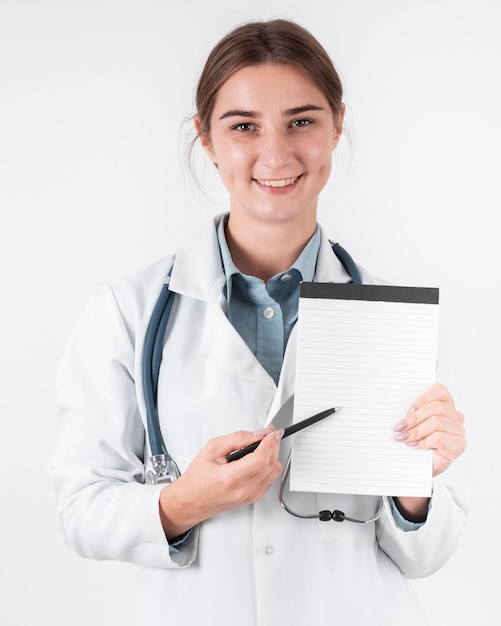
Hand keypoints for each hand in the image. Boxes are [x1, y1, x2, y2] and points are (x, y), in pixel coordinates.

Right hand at [159, 426, 283, 539]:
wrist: (192, 501)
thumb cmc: (197, 478)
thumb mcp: (212, 449)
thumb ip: (237, 438)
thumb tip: (258, 434)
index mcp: (231, 477)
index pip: (261, 459)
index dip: (270, 442)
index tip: (272, 432)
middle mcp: (244, 490)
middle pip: (272, 464)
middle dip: (273, 445)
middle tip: (268, 434)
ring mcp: (251, 496)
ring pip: (275, 471)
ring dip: (273, 455)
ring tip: (262, 446)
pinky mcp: (254, 499)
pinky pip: (271, 479)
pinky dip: (269, 466)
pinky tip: (259, 459)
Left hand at [394, 383, 465, 476]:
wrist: (422, 466)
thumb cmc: (419, 443)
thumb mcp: (414, 424)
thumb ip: (413, 413)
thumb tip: (400, 411)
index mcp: (446, 405)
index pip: (439, 391)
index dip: (422, 399)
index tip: (408, 410)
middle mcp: (455, 416)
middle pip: (436, 408)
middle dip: (414, 418)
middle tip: (400, 427)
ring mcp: (459, 431)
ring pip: (437, 422)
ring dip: (417, 431)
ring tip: (405, 438)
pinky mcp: (459, 445)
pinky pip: (440, 438)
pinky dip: (424, 441)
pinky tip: (415, 445)